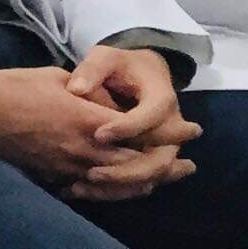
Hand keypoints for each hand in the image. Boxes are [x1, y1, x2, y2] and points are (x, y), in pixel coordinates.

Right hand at [0, 63, 191, 193]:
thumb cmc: (13, 87)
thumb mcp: (58, 78)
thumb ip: (92, 95)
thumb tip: (113, 106)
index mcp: (89, 121)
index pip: (145, 133)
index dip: (172, 133)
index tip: (190, 130)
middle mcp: (85, 150)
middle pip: (140, 166)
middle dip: (167, 165)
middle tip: (185, 165)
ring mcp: (69, 168)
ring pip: (120, 184)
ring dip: (145, 183)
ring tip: (162, 180)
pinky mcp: (54, 178)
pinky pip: (93, 190)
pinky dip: (114, 191)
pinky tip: (123, 188)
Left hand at [60, 42, 198, 202]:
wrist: (140, 75)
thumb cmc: (121, 66)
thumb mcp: (106, 58)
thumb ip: (93, 70)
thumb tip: (76, 88)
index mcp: (163, 100)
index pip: (151, 117)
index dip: (127, 128)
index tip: (98, 134)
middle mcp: (171, 129)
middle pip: (159, 159)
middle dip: (127, 170)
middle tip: (91, 173)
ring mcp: (164, 147)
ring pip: (151, 177)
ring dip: (120, 187)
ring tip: (81, 188)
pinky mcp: (151, 159)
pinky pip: (140, 181)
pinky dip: (115, 190)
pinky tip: (80, 191)